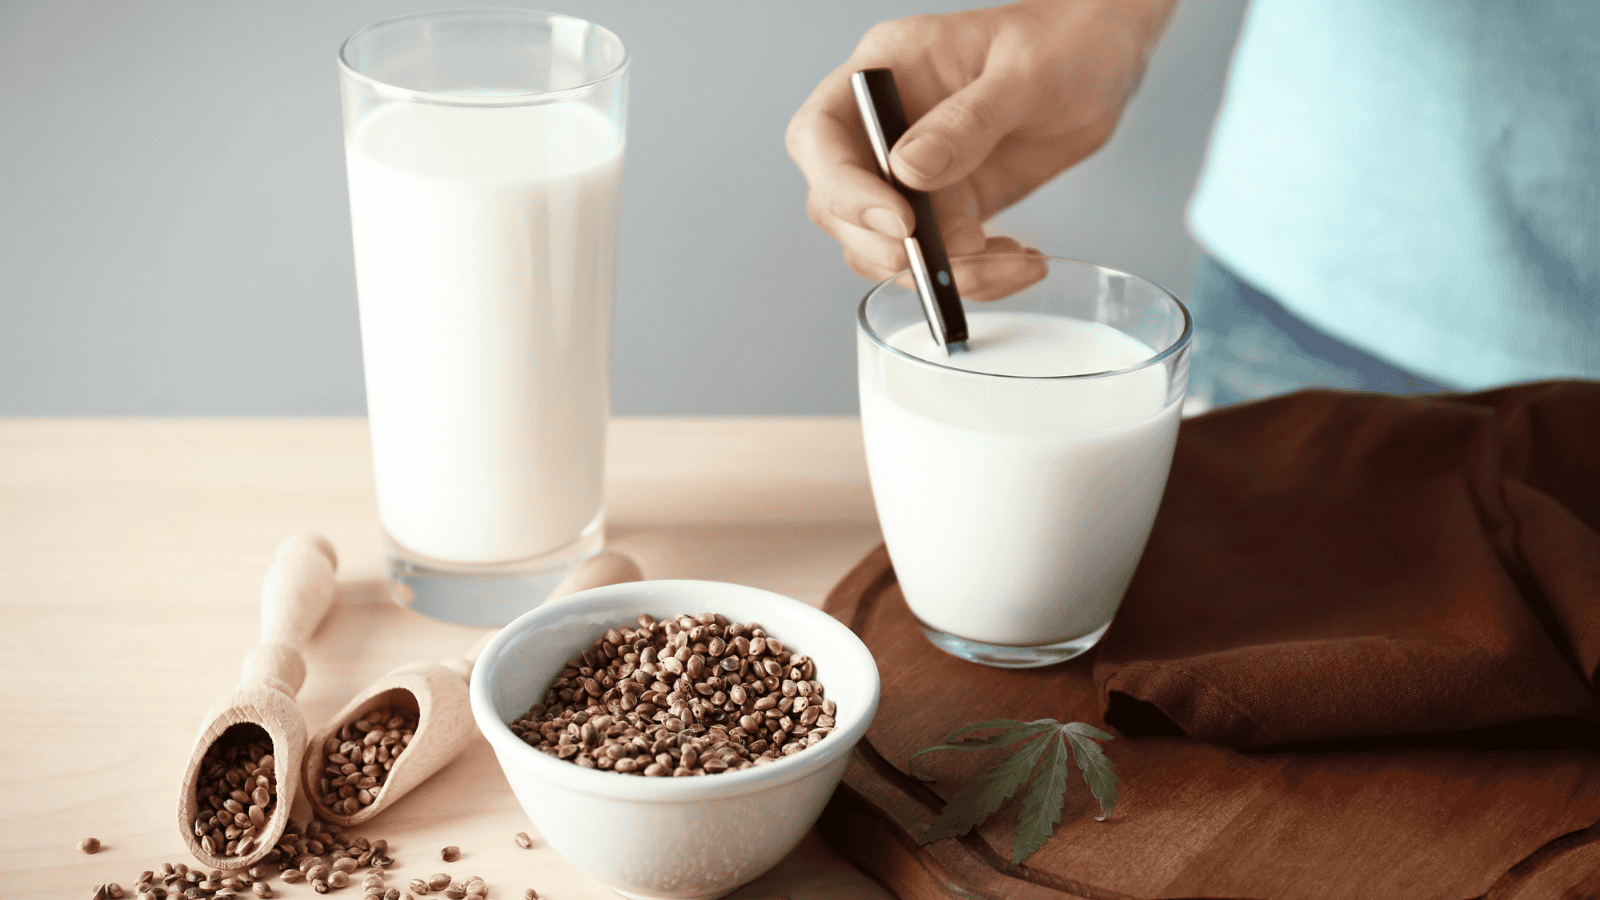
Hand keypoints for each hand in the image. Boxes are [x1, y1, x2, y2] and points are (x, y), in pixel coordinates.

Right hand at [786, 0, 1173, 298]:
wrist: (1107, 60)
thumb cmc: (1065, 41)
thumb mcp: (1024, 73)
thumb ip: (967, 121)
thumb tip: (909, 171)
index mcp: (886, 72)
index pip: (820, 135)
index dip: (842, 186)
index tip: (898, 219)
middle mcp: (888, 127)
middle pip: (837, 204)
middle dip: (881, 245)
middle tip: (939, 255)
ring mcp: (916, 172)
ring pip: (883, 245)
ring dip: (933, 270)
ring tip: (997, 259)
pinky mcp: (952, 206)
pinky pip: (938, 259)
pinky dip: (973, 276)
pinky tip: (1016, 259)